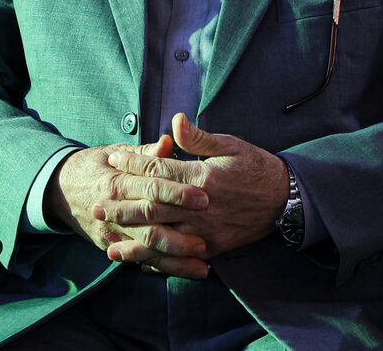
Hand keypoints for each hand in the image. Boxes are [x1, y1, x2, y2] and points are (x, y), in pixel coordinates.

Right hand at [46, 139, 209, 278]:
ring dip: (175, 259)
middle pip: (150, 224)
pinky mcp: (109, 245)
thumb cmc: (93, 165)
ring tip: (202, 265)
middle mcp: (113, 210)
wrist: (59, 188)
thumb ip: (145, 152)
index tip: (204, 197)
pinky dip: (161, 267)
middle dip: (180, 234)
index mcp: (116, 182)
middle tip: (206, 238)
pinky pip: (138, 259)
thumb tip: (170, 143)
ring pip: (145, 248)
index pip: (151, 188)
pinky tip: (183, 271)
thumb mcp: (115, 152)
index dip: (178, 193)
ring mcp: (110, 231)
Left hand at [105, 113, 288, 259]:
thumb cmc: (255, 167)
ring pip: (162, 237)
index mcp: (201, 177)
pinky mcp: (213, 247)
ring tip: (109, 243)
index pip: (158, 169)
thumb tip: (174, 121)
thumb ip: (198, 138)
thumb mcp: (230, 145)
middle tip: (97, 205)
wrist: (285, 200)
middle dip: (122, 206)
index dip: (132, 164)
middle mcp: (199, 206)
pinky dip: (159, 260)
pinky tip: (140, 262)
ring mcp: (206, 230)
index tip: (113, 160)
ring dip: (134, 240)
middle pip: (151, 207)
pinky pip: (181, 256)